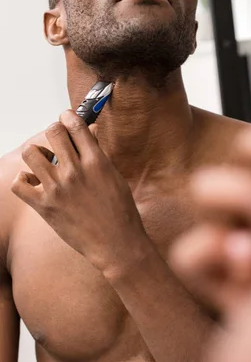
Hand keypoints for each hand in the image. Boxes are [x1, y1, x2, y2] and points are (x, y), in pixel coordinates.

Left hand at [12, 110, 143, 274]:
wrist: (116, 244)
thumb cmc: (120, 211)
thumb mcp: (114, 176)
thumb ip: (98, 154)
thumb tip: (90, 132)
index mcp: (96, 161)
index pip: (75, 125)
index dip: (68, 117)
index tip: (66, 118)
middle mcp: (75, 171)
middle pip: (53, 132)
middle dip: (54, 132)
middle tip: (57, 141)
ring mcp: (57, 189)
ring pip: (31, 153)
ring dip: (37, 153)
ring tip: (44, 162)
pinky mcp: (44, 206)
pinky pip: (19, 183)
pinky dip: (24, 179)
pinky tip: (34, 182)